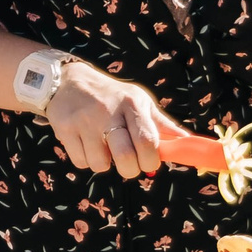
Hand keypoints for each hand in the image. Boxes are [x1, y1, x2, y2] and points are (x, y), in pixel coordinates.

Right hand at [45, 63, 187, 179]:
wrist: (69, 81)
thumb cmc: (112, 96)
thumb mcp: (139, 101)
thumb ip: (162, 124)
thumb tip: (188, 141)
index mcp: (132, 104)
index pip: (147, 141)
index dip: (151, 160)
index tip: (149, 161)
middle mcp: (107, 112)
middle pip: (125, 158)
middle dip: (130, 169)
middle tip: (129, 163)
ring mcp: (84, 121)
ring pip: (101, 164)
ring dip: (106, 164)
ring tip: (104, 148)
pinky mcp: (64, 129)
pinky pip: (81, 162)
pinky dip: (87, 161)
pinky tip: (87, 145)